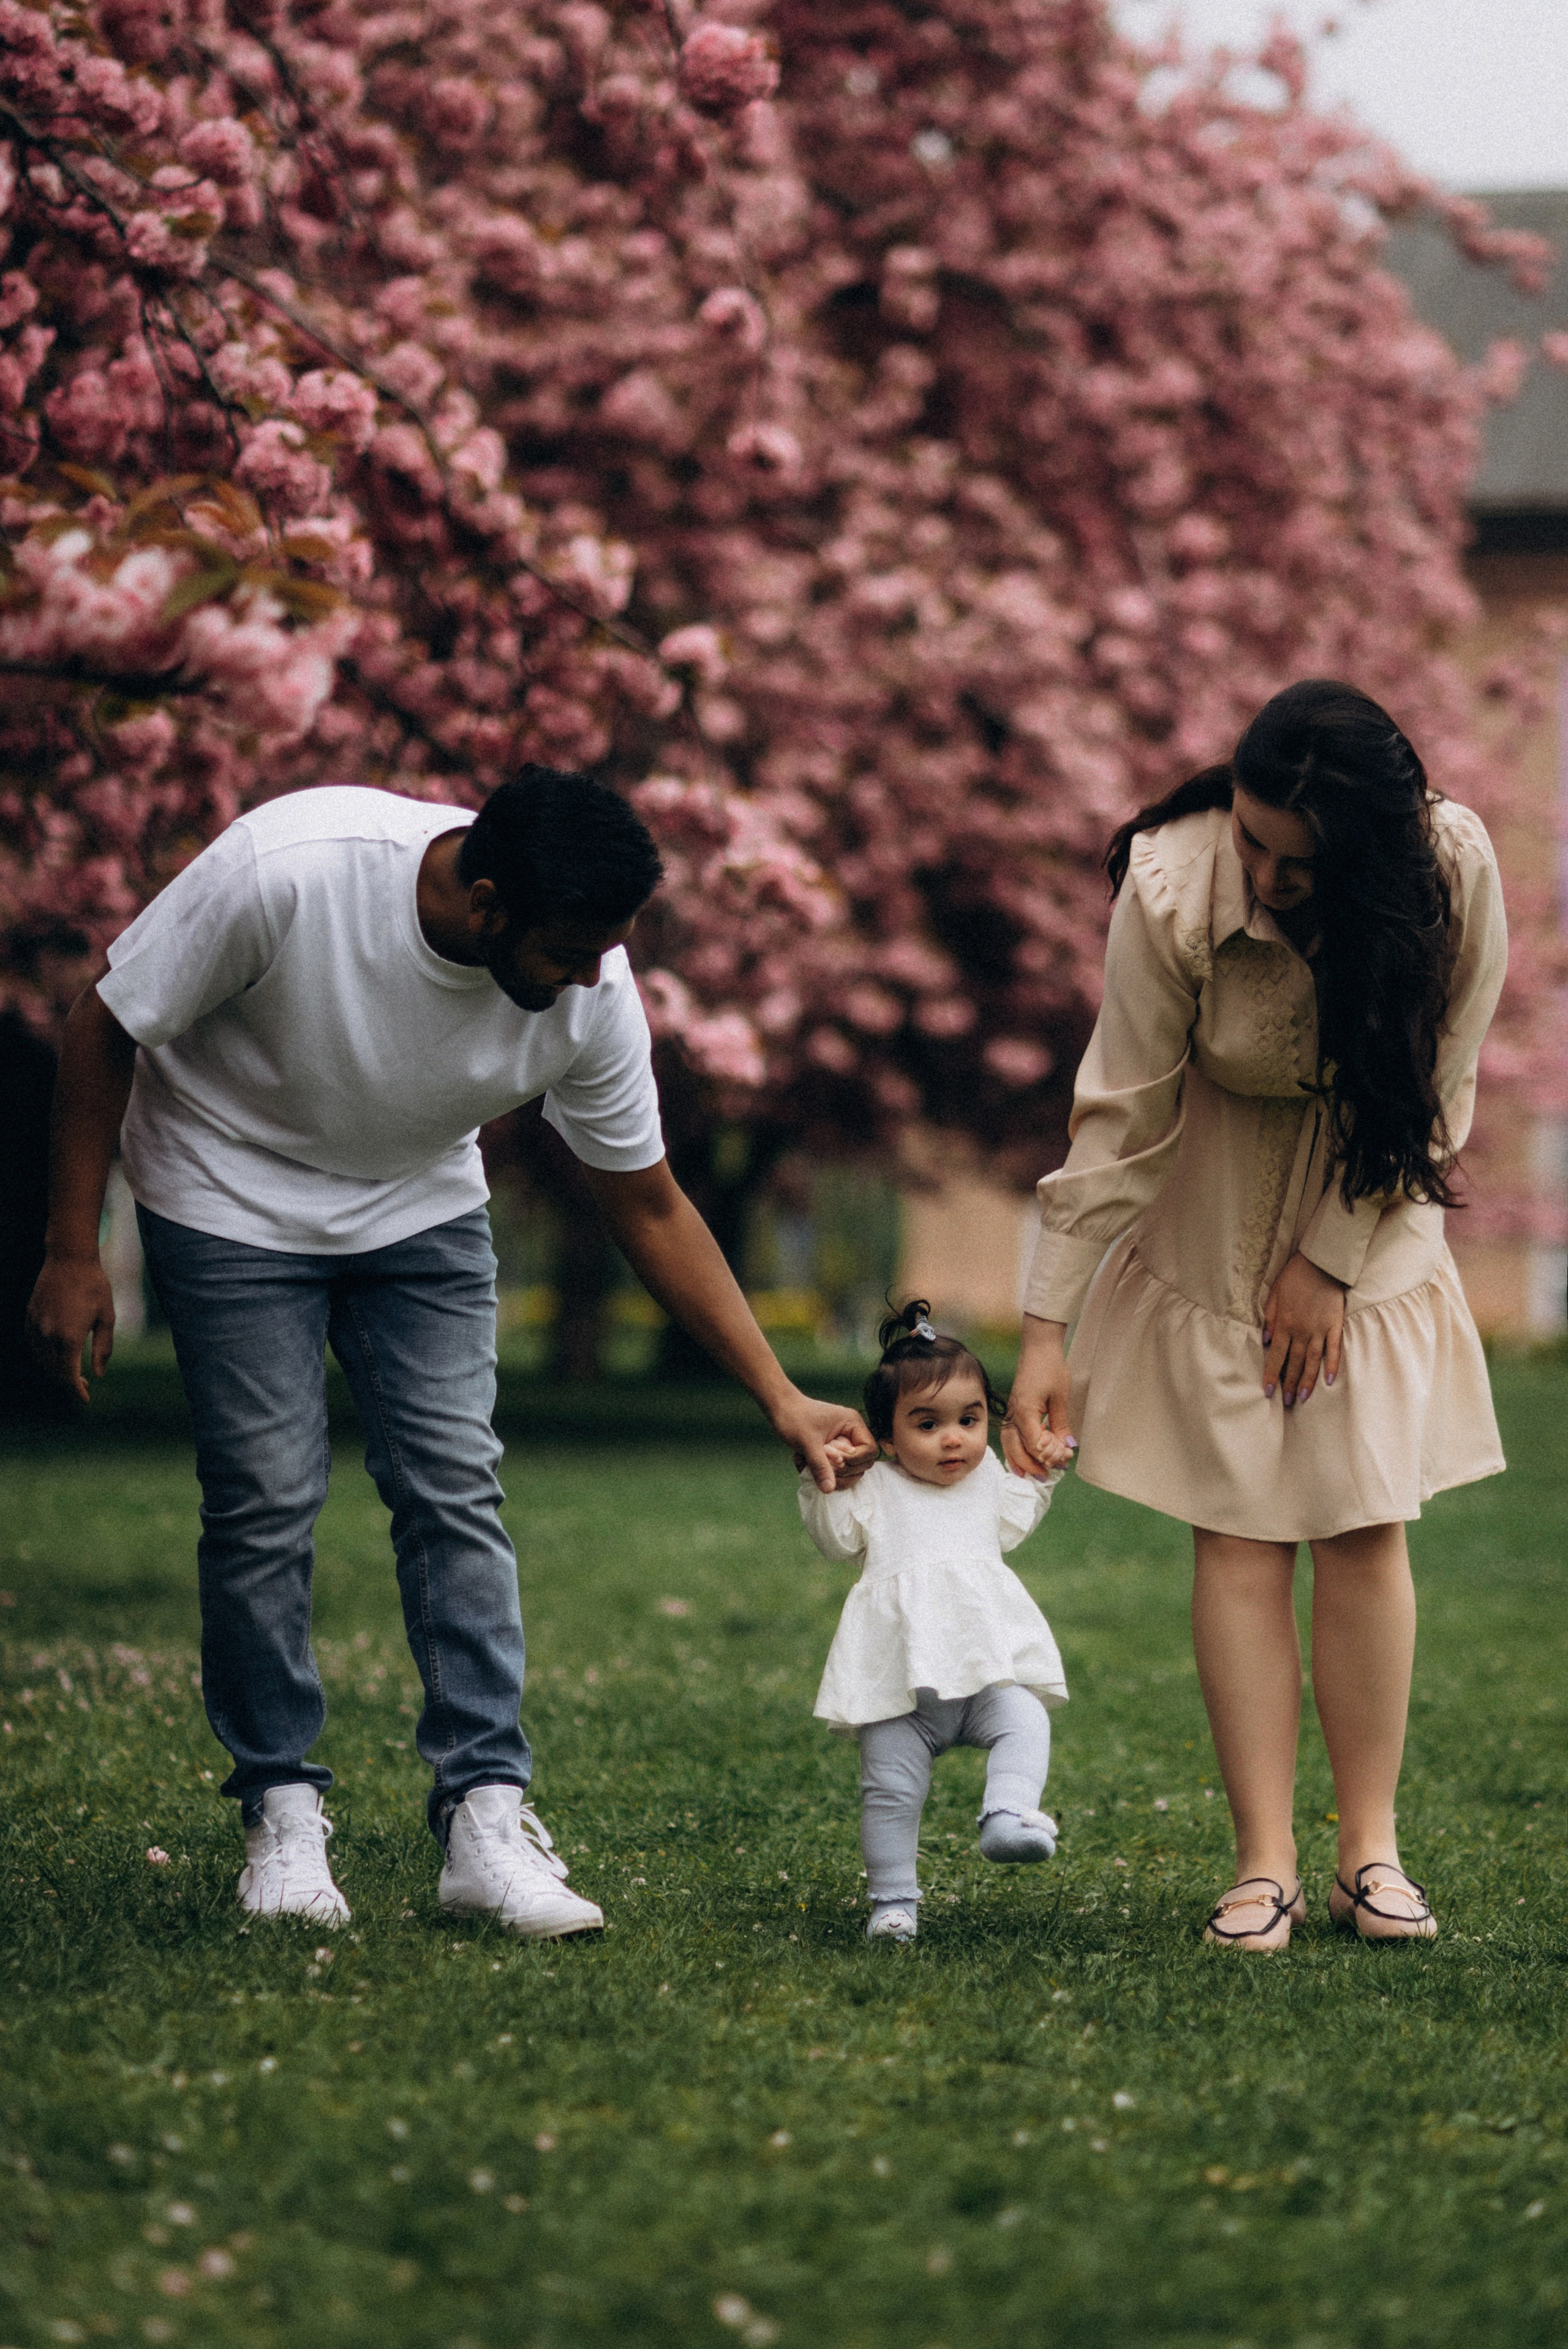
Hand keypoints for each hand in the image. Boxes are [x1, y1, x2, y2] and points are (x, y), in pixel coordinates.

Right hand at [27, 1253, 115, 1404]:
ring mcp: (36, 1325)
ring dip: (54, 1370)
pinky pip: (32, 1344)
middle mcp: (48, 1334)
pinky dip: (42, 1356)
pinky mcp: (29, 1316)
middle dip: (68, 1382)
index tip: (85, 1400)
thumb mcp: (107, 1318)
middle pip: (54, 1371)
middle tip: (84, 1384)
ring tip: (70, 1371)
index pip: (68, 1375)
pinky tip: (55, 1355)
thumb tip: (99, 1374)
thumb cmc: (95, 1286)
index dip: (76, 1391)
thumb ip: (103, 1348)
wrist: (70, 1258)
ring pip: (40, 1360)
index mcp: (69, 1337)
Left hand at [776, 1391, 877, 1491]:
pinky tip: (804, 1464)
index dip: (855, 1461)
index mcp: (853, 1424)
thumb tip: (829, 1489)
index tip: (835, 1461)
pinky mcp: (833, 1452)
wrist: (780, 1408)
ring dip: (831, 1474)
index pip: (870, 1450)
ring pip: (850, 1470)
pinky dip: (823, 1473)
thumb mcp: (807, 1442)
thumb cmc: (794, 1417)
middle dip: (843, 1471)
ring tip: (809, 1465)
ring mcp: (843, 1444)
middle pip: (863, 1464)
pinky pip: (836, 1470)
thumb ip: (820, 1465)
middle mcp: (852, 1434)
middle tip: (821, 1465)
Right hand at [1002, 1315, 1076, 1477]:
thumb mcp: (1060, 1398)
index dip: (1049, 1455)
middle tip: (1048, 1476)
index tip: (1065, 1458)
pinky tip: (1022, 1457)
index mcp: (1025, 1411)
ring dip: (1019, 1461)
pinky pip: (1010, 1435)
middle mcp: (1014, 1414)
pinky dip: (1015, 1449)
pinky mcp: (1014, 1410)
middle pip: (1017, 1448)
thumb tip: (1067, 1447)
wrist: (1039, 1347)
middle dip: (1032, 1464)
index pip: (1034, 1443)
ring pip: (1009, 1444)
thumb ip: (1061, 1425)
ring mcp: (1011, 1412)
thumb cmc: (1050, 1368)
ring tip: (1029, 1475)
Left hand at [1261, 1251, 1344, 1405]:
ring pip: (1312, 1360)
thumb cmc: (1294, 1277)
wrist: (1320, 1263)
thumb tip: (1266, 1340)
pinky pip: (1334, 1349)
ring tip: (1303, 1397)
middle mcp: (1302, 1330)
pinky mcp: (1335, 1325)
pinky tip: (1330, 1380)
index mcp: (1284, 1323)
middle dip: (1289, 1383)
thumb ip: (1270, 1318)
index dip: (1271, 1374)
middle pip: (1294, 1362)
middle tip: (1286, 1401)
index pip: (1276, 1355)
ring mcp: (1320, 1329)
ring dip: (1307, 1380)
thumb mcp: (1274, 1294)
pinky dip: (1332, 1365)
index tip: (1268, 1392)